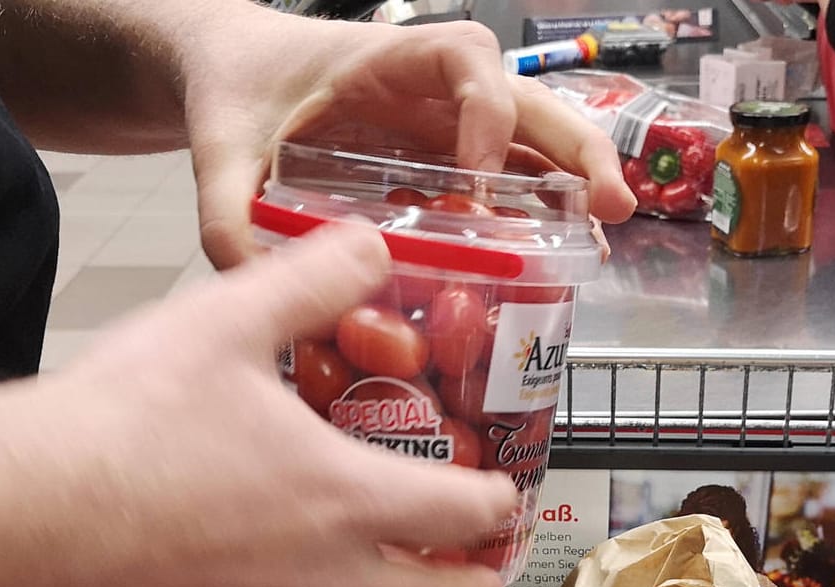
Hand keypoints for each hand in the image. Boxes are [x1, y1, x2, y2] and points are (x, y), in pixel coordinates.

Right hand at [35, 224, 515, 586]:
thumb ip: (312, 280)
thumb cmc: (126, 422)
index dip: (496, 507)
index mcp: (343, 496)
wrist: (18, 519)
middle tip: (481, 575)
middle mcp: (319, 577)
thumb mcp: (227, 322)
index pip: (460, 514)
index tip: (505, 499)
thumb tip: (375, 245)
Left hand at [177, 7, 635, 267]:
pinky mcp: (448, 153)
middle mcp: (433, 86)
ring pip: (532, 138)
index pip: (466, 64)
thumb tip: (252, 279)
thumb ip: (225, 212)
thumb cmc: (238, 88)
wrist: (235, 72)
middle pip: (528, 101)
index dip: (487, 115)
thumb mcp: (222, 146)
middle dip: (577, 151)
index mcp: (388, 59)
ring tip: (608, 238)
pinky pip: (510, 172)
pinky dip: (542, 206)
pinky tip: (567, 250)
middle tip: (613, 206)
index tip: (478, 185)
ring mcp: (448, 120)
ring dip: (575, 182)